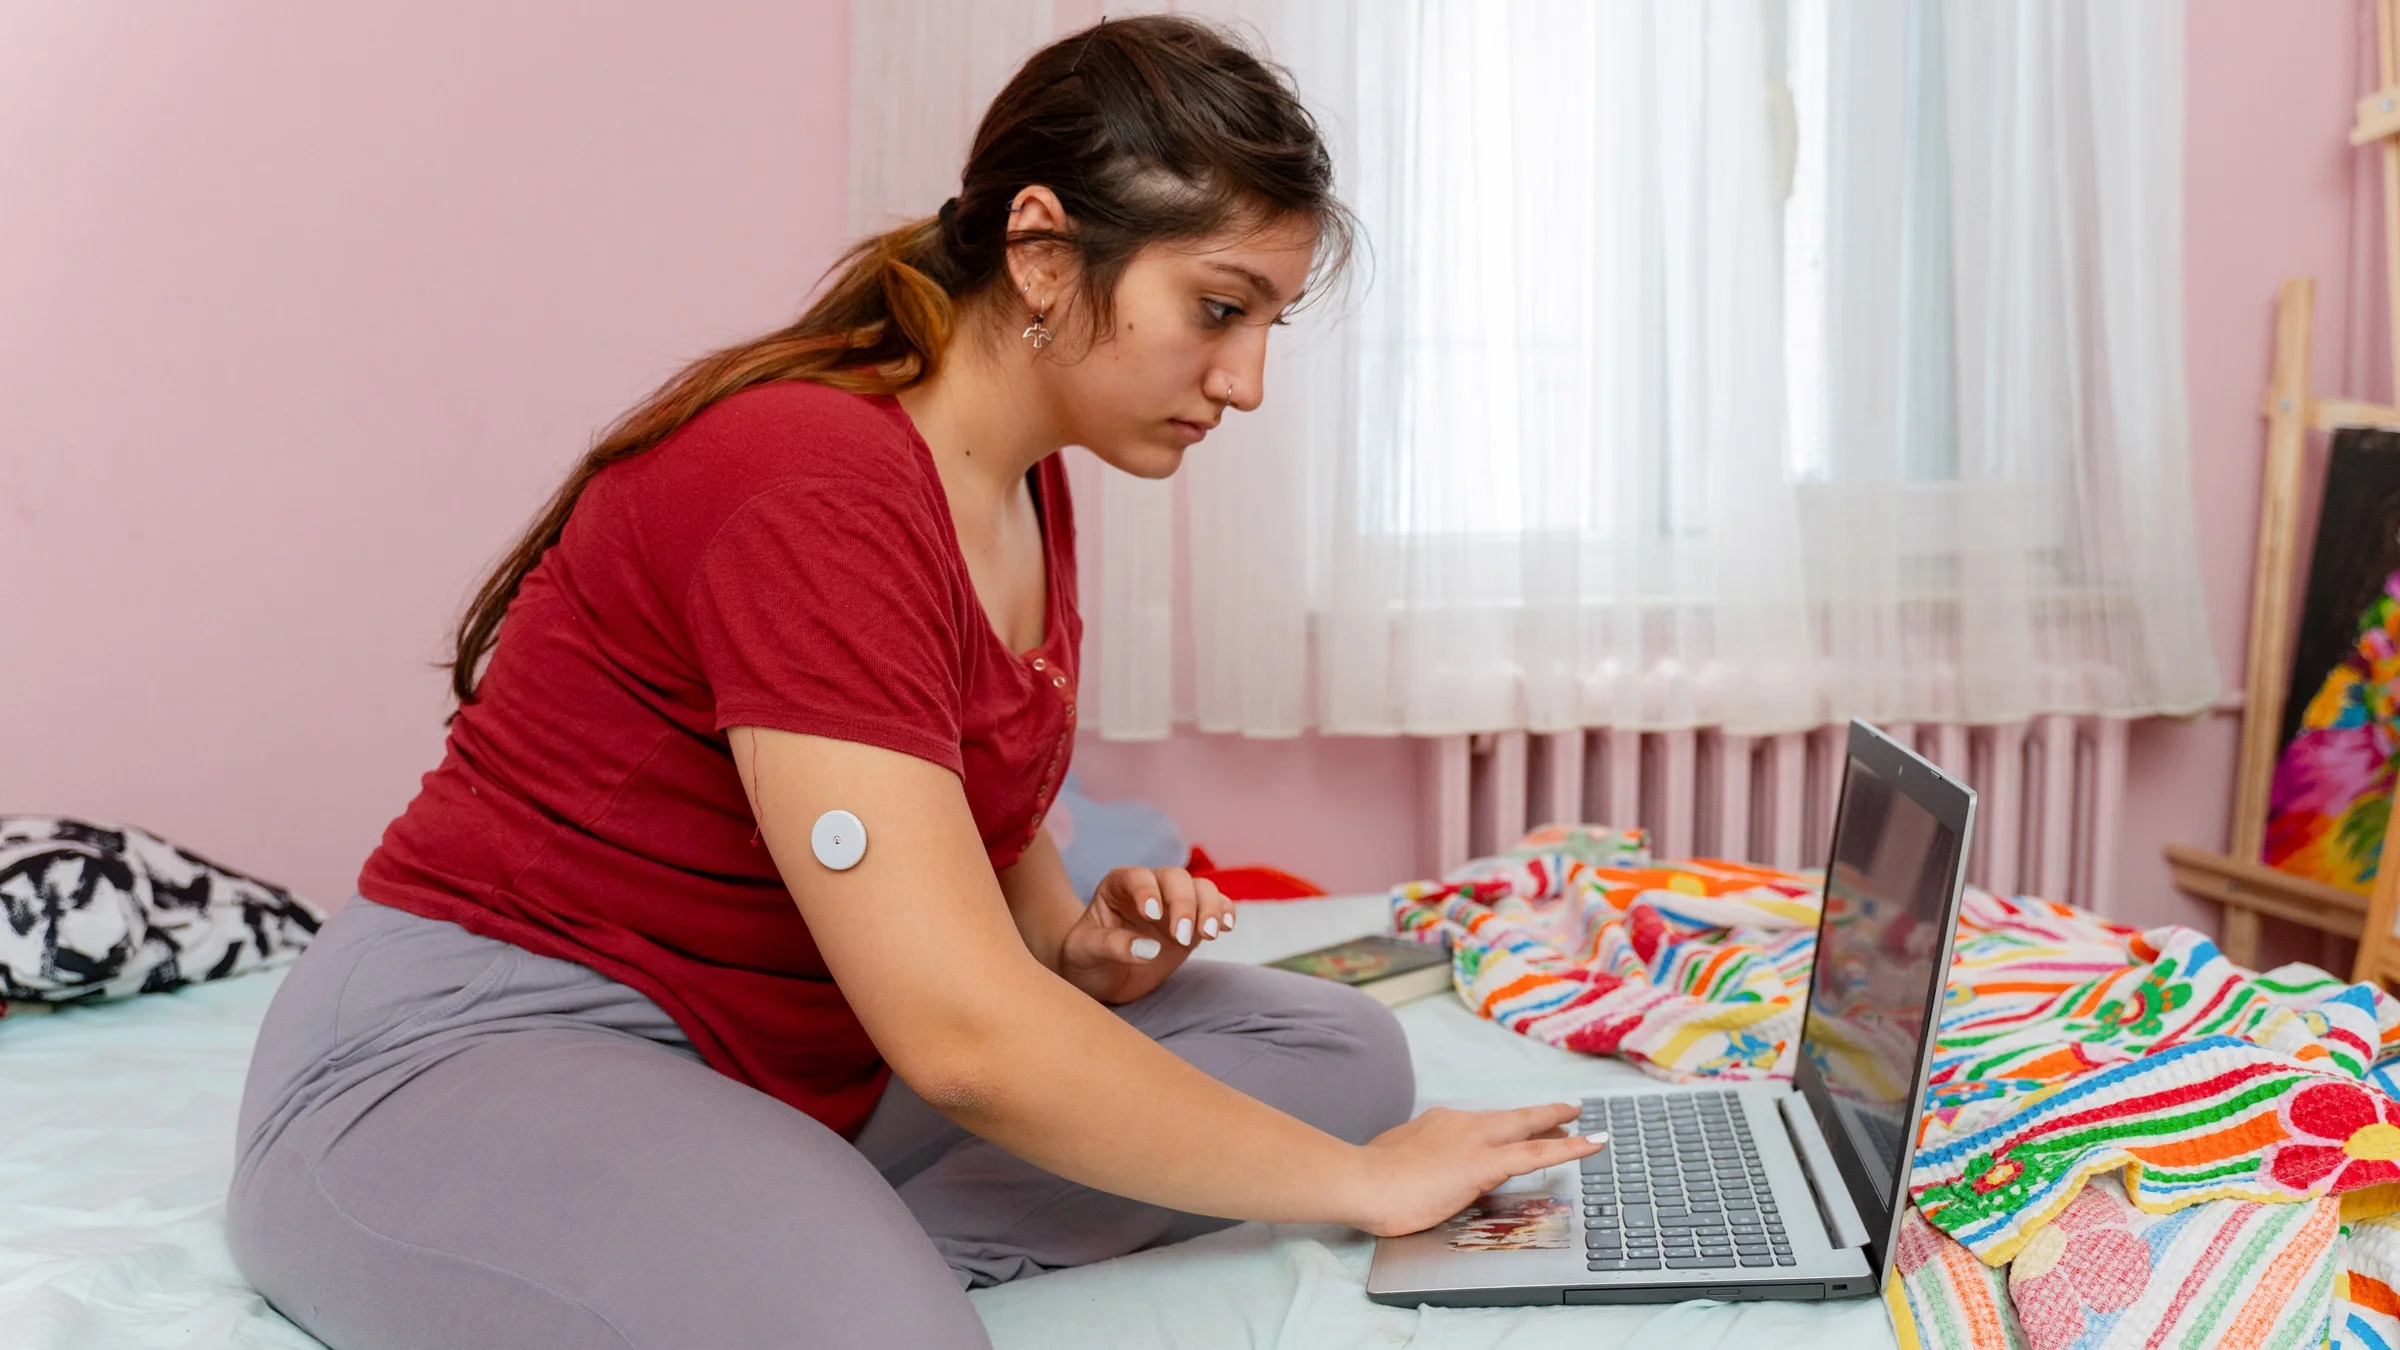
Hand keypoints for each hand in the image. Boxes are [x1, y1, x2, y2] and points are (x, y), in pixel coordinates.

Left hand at [1057, 866, 1235, 1003]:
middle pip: (1175, 878)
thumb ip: (1110, 945)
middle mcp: (1150, 889)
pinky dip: (1225, 913)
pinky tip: (1227, 927)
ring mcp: (1174, 905)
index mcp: (1117, 887)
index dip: (1147, 890)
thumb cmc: (1084, 959)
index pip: (1136, 877)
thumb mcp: (1083, 952)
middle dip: (1183, 903)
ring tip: (1209, 935)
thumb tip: (1146, 948)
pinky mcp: (1193, 923)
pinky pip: (1216, 908)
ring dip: (1209, 908)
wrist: (1099, 977)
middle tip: (1181, 937)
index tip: (1152, 915)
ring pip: (1201, 889)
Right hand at [1340, 1103, 1609, 1236]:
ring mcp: (1475, 1141)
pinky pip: (1536, 1154)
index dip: (1507, 1124)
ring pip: (1529, 1130)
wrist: (1362, 1182)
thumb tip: (1420, 1167)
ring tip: (1584, 1126)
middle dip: (1542, 1116)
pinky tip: (1591, 1144)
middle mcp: (1461, 1125)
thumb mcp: (1395, 1158)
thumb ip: (1416, 1158)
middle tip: (1568, 1111)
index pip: (1483, 1124)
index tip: (1520, 1124)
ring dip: (1558, 1127)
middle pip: (1512, 1119)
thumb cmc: (1369, 1180)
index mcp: (1439, 1123)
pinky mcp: (1484, 1163)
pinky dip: (1569, 1147)